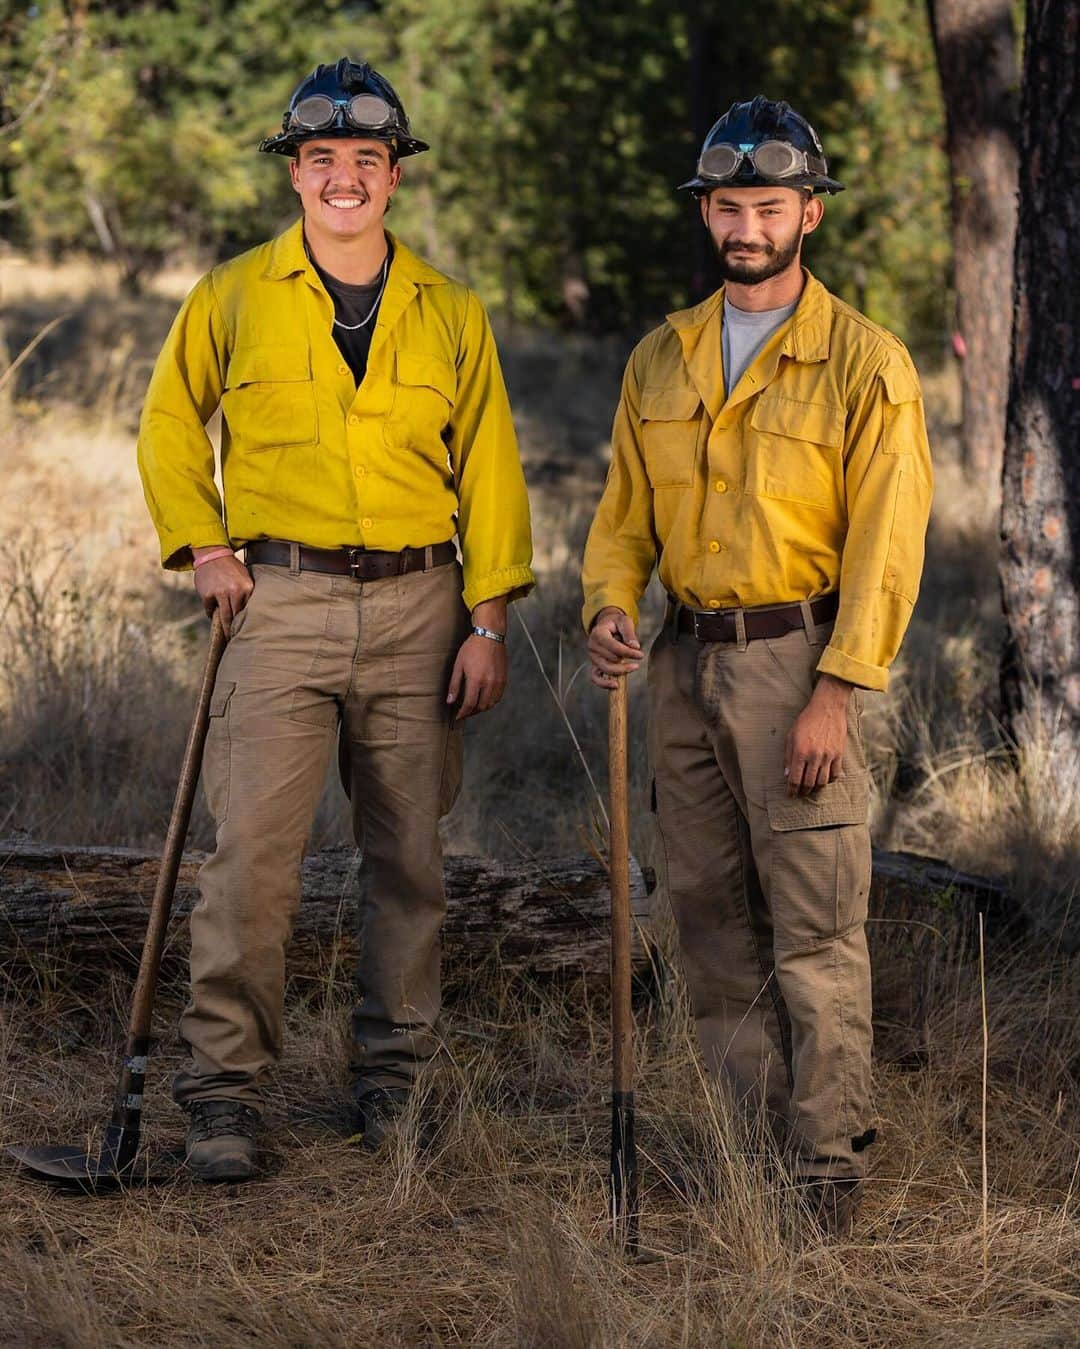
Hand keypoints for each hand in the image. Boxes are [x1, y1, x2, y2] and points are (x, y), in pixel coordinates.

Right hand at [192, 549, 253, 636]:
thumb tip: (248, 613)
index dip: (246, 622)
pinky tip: (213, 616)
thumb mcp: (244, 577)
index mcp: (247, 587)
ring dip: (225, 628)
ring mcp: (220, 593)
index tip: (247, 632)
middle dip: (235, 629)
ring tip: (226, 636)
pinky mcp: (208, 595)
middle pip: (236, 616)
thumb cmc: (231, 568)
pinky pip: (210, 610)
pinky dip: (212, 613)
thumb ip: (246, 593)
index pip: (248, 610)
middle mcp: (235, 591)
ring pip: (224, 616)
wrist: (212, 554)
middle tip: (236, 639)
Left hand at [446, 633, 507, 719]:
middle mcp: (489, 683)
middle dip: (472, 712)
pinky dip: (491, 701)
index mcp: (476, 680)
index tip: (458, 717)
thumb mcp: (459, 665)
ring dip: (482, 708)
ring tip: (473, 706)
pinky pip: (498, 697)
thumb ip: (454, 685)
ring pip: (491, 704)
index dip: (463, 713)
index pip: (470, 704)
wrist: (490, 636)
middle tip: (464, 711)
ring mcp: (499, 682)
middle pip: (481, 707)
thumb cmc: (472, 648)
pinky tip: (484, 698)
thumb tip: (450, 701)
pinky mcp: (504, 679)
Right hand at [587, 607, 642, 688]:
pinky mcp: (595, 665)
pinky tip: (616, 685)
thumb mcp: (625, 622)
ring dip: (621, 671)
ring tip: (634, 667)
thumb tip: (635, 647)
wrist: (607, 626)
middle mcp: (592, 646)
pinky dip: (604, 683)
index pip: (614, 647)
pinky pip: (595, 678)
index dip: (628, 652)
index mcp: (598, 634)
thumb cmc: (617, 623)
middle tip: (639, 657)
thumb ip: (629, 633)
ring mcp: (593, 657)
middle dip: (626, 660)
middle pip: (610, 659)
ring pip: (605, 669)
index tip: (640, 654)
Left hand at [784, 674, 852, 795]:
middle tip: (800, 793)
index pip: (795, 779)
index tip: (790, 795)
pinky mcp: (839, 754)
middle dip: (803, 791)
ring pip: (823, 781)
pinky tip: (824, 778)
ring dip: (816, 787)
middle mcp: (814, 756)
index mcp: (800, 752)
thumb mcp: (791, 736)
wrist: (827, 708)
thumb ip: (788, 757)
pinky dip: (829, 780)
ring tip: (811, 787)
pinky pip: (835, 774)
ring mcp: (828, 756)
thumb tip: (787, 775)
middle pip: (809, 783)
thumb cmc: (806, 721)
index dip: (792, 790)